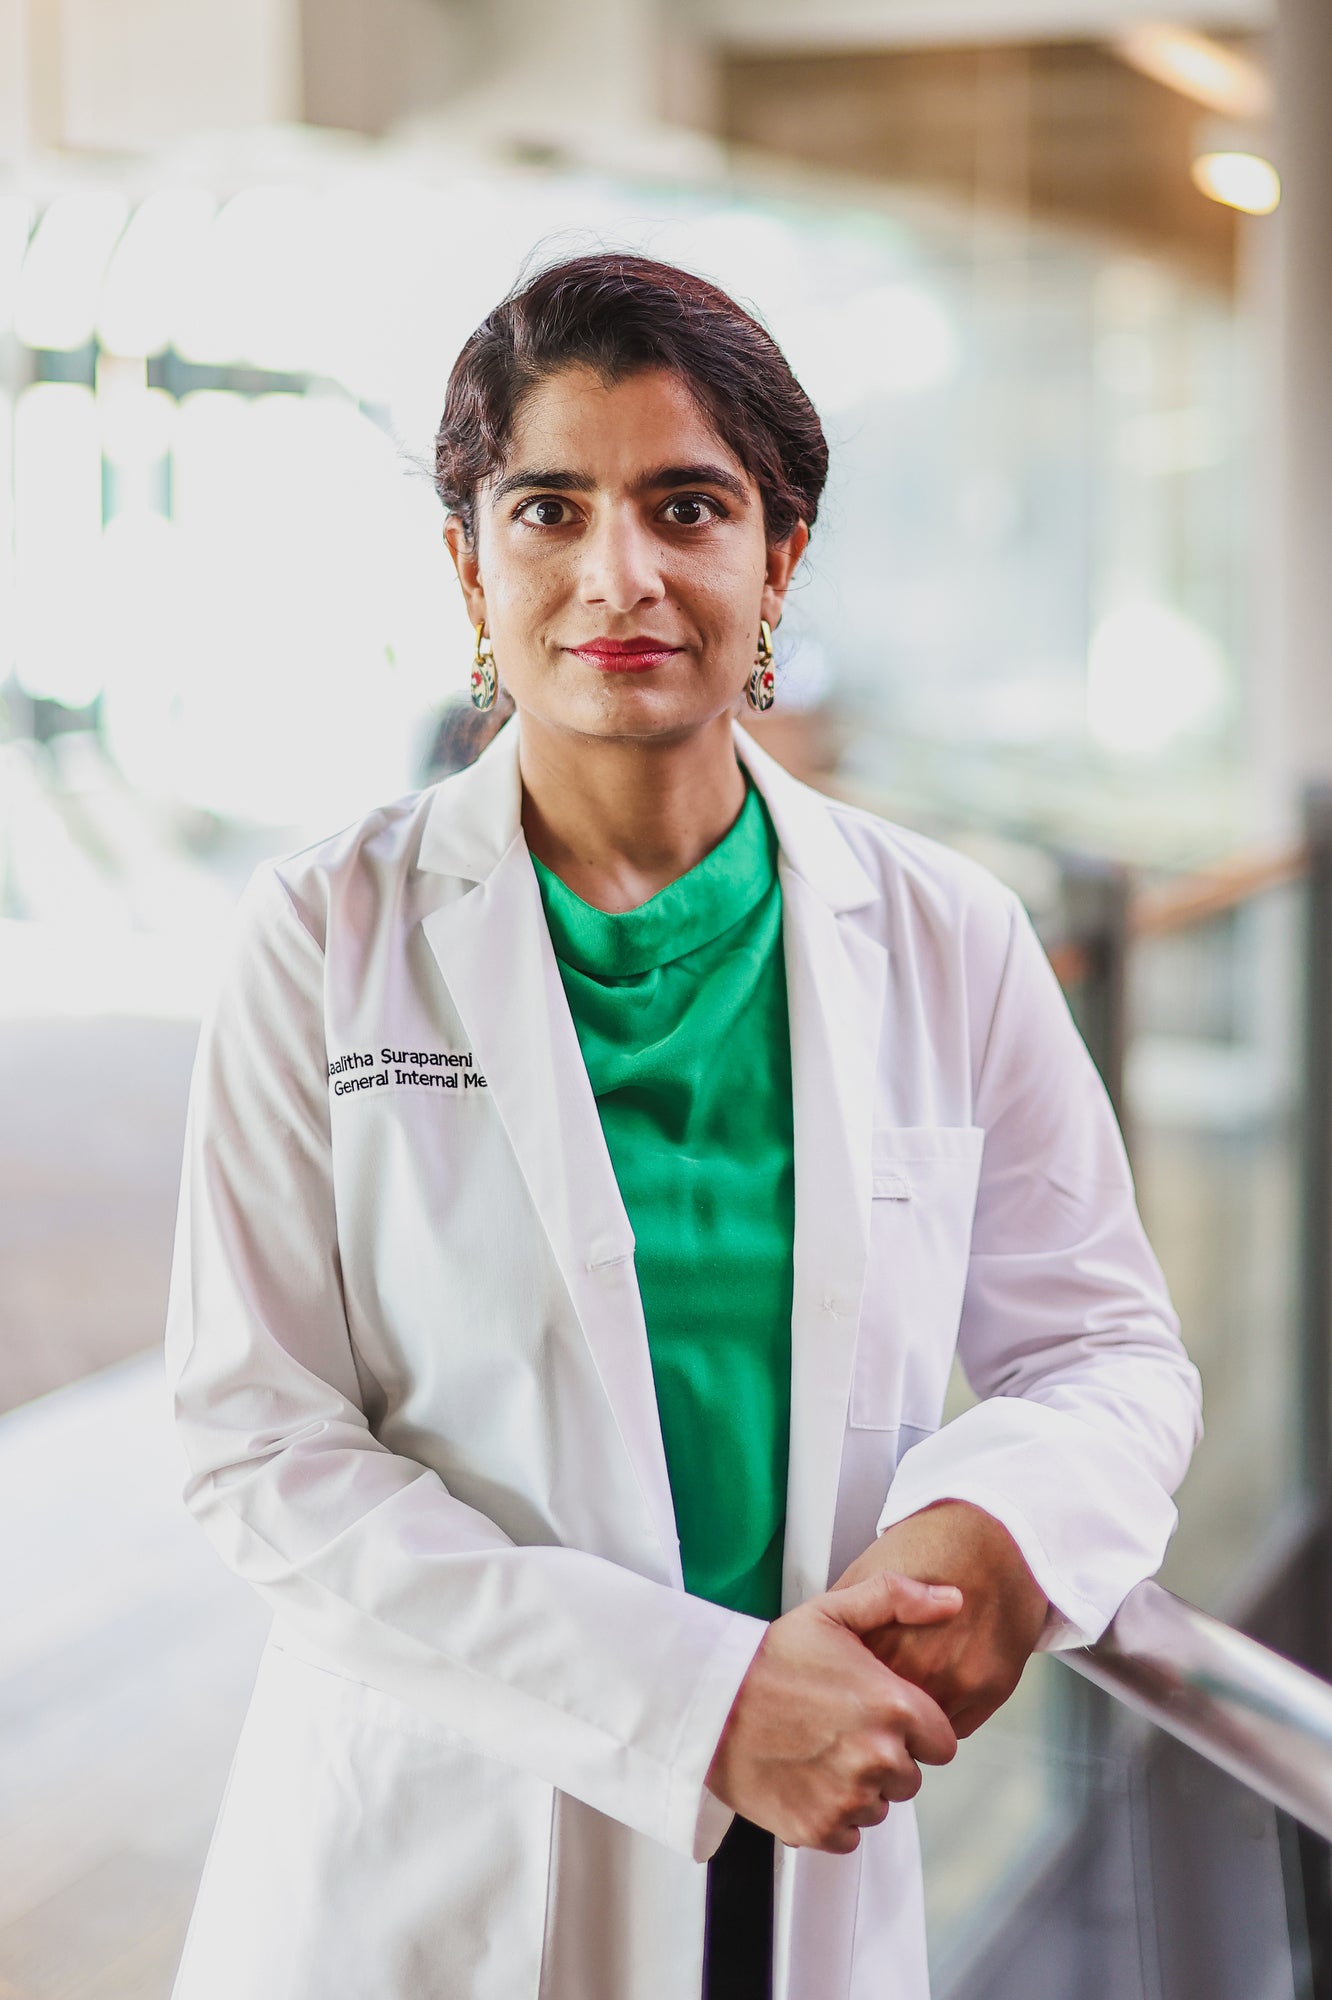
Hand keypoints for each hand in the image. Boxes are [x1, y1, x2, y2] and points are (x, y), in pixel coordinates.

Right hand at [704, 1570, 961, 1853]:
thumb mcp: (832, 1611)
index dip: (916, 1730)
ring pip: (880, 1806)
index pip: (943, 1743)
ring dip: (861, 1788)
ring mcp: (848, 1799)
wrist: (708, 1705)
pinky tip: (807, 1779)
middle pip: (911, 1778)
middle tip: (844, 1731)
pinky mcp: (819, 1829)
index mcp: (893, 1707)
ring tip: (820, 1751)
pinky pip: (849, 1834)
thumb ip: (900, 1599)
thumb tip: (954, 1599)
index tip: (884, 1717)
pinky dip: (833, 1813)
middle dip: (888, 1758)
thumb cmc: (769, 1658)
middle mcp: (878, 1758)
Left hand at [831, 1502, 1047, 1737]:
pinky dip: (947, 1713)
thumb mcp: (866, 1571)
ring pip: (923, 1732)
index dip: (849, 1696)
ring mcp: (958, 1680)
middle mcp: (919, 1666)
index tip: (849, 1690)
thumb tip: (819, 1658)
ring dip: (915, 1720)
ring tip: (914, 1685)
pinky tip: (945, 1680)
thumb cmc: (929, 1547)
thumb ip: (844, 1620)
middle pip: (887, 1722)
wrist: (990, 1534)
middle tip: (877, 1697)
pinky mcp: (991, 1687)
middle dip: (879, 1712)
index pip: (851, 1699)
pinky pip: (957, 1726)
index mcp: (880, 1641)